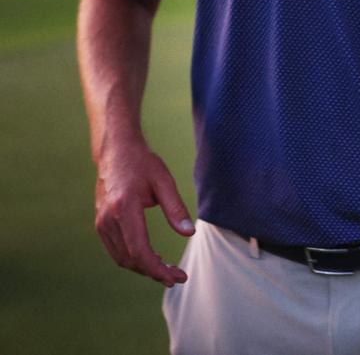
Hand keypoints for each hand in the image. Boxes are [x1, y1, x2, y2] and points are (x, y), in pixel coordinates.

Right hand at [94, 139, 194, 285]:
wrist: (115, 151)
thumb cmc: (142, 163)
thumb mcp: (164, 181)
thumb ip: (175, 208)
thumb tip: (189, 233)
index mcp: (124, 208)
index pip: (139, 251)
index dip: (157, 269)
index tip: (177, 277)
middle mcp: (108, 219)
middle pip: (130, 259)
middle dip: (154, 273)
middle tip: (177, 277)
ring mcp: (101, 223)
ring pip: (121, 258)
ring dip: (143, 268)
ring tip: (167, 271)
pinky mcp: (101, 224)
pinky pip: (116, 250)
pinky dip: (133, 259)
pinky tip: (151, 259)